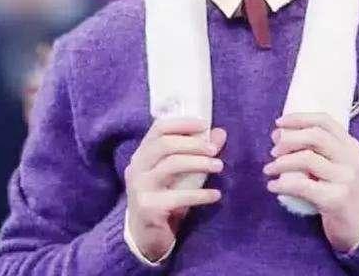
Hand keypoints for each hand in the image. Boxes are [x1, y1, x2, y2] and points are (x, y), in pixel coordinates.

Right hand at [125, 117, 226, 261]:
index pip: (159, 128)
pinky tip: (216, 195)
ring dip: (199, 163)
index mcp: (143, 153)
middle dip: (194, 144)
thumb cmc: (163, 196)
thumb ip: (196, 152)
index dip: (183, 123)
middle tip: (215, 149)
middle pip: (165, 144)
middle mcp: (137, 166)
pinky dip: (201, 194)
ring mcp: (140, 187)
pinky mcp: (149, 208)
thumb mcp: (178, 173)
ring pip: (172, 164)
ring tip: (219, 166)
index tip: (205, 124)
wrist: (144, 236)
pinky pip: (179, 196)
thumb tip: (220, 133)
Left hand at [263, 112, 358, 253]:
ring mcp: (345, 178)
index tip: (279, 123)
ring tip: (269, 169)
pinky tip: (273, 186)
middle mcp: (350, 158)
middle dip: (289, 139)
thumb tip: (280, 135)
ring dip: (282, 162)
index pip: (324, 120)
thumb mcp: (337, 164)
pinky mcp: (336, 199)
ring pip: (307, 159)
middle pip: (315, 136)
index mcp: (350, 145)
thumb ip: (317, 148)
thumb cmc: (342, 191)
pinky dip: (283, 184)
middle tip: (273, 149)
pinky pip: (303, 186)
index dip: (299, 118)